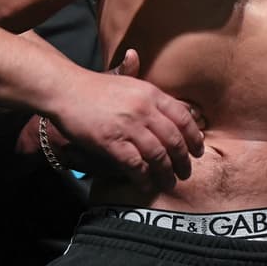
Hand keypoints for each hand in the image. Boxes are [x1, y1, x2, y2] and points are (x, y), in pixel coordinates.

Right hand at [48, 58, 205, 192]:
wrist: (68, 90)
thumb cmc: (99, 88)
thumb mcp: (131, 82)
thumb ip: (153, 96)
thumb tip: (175, 103)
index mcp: (153, 94)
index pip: (184, 118)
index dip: (194, 137)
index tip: (198, 150)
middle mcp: (145, 109)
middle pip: (174, 139)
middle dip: (183, 160)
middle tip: (186, 172)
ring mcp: (128, 125)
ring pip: (157, 154)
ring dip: (166, 172)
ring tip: (169, 182)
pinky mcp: (110, 141)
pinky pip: (134, 164)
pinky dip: (143, 177)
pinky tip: (146, 184)